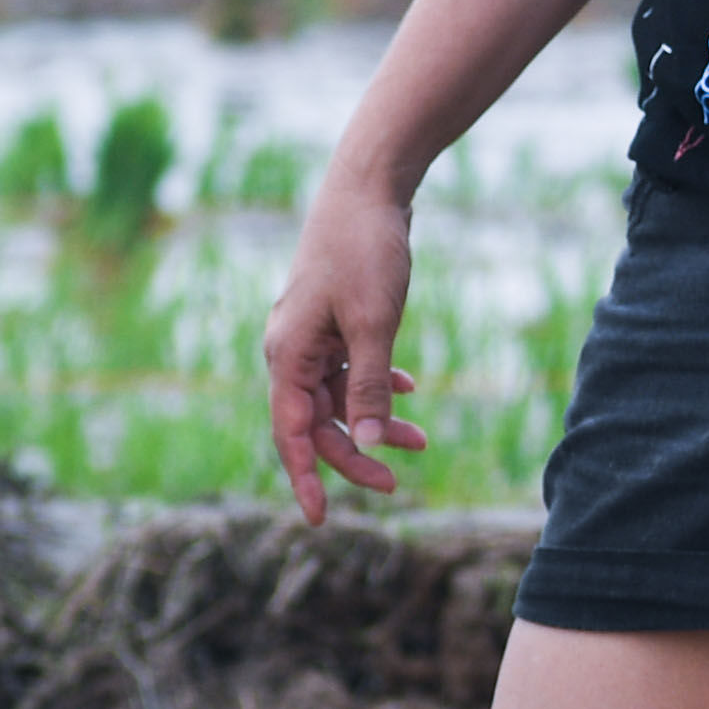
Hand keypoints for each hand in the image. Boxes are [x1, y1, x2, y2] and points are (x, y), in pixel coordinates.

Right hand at [262, 167, 429, 523]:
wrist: (368, 189)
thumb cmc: (365, 252)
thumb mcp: (374, 325)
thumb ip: (369, 389)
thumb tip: (369, 444)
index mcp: (288, 355)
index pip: (291, 434)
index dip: (306, 478)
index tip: (321, 519)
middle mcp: (291, 350)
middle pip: (317, 422)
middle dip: (356, 453)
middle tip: (398, 479)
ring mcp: (311, 336)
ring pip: (338, 397)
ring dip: (375, 419)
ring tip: (421, 438)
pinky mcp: (332, 321)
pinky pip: (348, 369)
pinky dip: (375, 383)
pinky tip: (408, 386)